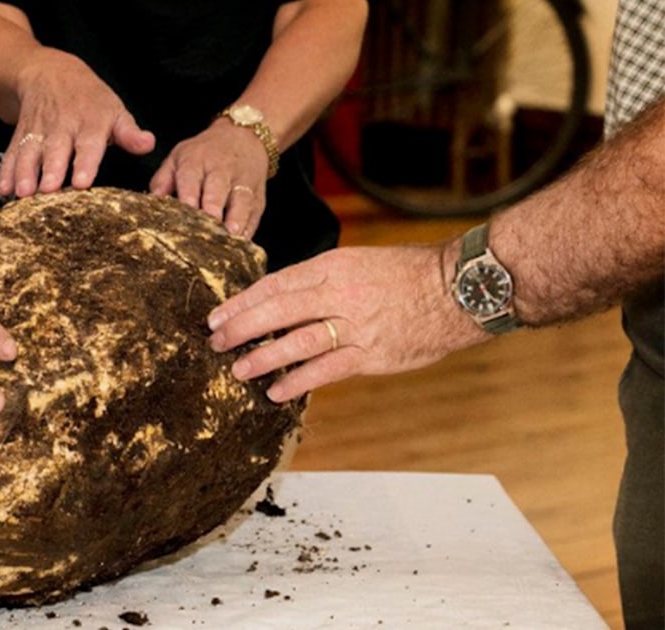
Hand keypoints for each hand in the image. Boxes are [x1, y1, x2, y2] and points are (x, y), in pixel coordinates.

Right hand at [1, 51, 154, 196]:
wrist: (51, 73)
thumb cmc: (90, 100)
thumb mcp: (114, 109)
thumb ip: (129, 132)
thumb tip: (148, 144)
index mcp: (90, 122)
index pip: (89, 144)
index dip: (85, 163)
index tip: (82, 182)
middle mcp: (62, 126)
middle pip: (55, 150)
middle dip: (50, 170)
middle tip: (48, 191)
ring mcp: (38, 131)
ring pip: (30, 152)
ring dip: (25, 173)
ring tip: (22, 193)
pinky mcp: (21, 135)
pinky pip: (12, 153)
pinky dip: (6, 171)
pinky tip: (3, 190)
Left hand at [149, 120, 268, 237]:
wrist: (243, 137)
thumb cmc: (203, 153)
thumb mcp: (178, 157)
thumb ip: (162, 180)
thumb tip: (152, 202)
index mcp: (196, 161)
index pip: (191, 178)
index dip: (189, 196)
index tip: (186, 212)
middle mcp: (221, 170)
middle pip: (217, 190)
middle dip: (213, 209)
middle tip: (208, 229)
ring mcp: (243, 183)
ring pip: (241, 201)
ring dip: (237, 219)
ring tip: (231, 236)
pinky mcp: (258, 196)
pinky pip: (255, 213)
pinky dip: (250, 228)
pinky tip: (243, 243)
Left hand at [206, 245, 487, 400]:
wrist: (458, 289)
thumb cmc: (408, 274)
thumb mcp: (359, 262)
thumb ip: (322, 280)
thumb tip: (282, 299)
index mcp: (333, 265)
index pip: (276, 283)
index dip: (243, 301)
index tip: (218, 315)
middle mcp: (339, 293)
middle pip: (278, 310)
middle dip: (242, 328)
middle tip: (215, 341)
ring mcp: (355, 325)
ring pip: (297, 341)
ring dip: (263, 357)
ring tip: (237, 369)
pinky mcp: (371, 354)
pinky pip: (326, 370)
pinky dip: (297, 381)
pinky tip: (275, 392)